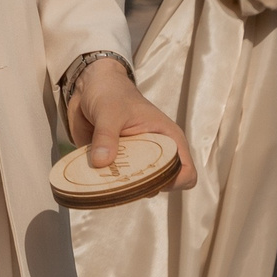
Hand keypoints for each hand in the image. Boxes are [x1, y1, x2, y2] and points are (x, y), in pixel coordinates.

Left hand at [70, 57, 196, 189]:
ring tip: (106, 179)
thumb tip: (101, 163)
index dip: (174, 182)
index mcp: (168, 139)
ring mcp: (135, 161)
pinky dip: (105, 185)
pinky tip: (93, 179)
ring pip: (138, 189)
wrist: (89, 86)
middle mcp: (155, 154)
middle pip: (162, 187)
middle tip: (122, 180)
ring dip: (122, 189)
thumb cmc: (111, 93)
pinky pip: (115, 184)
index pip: (186, 173)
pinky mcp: (116, 164)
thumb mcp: (110, 112)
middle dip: (143, 189)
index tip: (150, 178)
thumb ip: (106, 136)